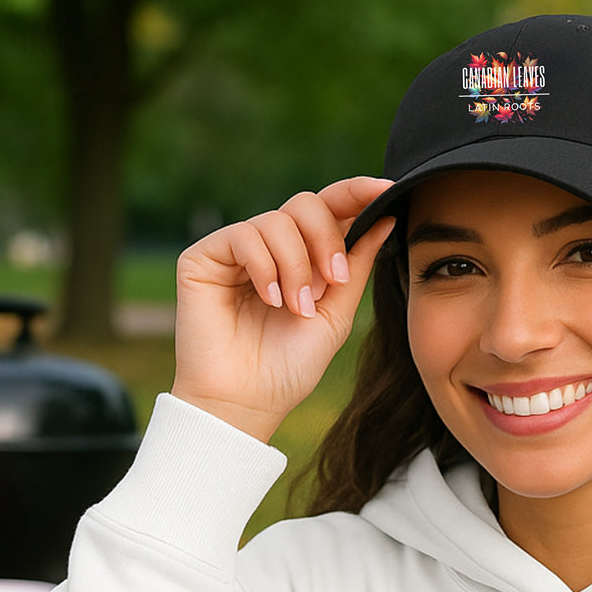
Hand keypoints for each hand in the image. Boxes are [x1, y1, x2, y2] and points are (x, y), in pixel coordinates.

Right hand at [171, 177, 394, 441]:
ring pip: (278, 220)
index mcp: (303, 258)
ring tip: (295, 307)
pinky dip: (265, 267)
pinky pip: (245, 235)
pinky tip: (269, 299)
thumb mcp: (336, 313)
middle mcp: (269, 247)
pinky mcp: (204, 256)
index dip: (357, 193)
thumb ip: (357, 265)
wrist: (249, 400)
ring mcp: (236, 250)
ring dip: (297, 266)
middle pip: (306, 204)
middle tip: (334, 281)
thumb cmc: (290, 366)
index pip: (330, 210)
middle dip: (327, 239)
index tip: (387, 191)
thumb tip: (386, 217)